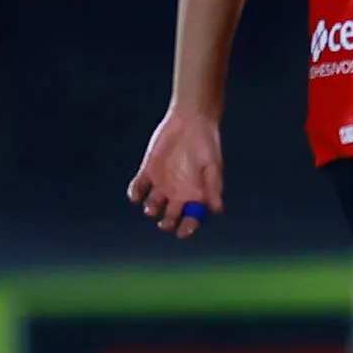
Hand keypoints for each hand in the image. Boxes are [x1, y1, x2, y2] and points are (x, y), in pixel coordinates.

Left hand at [129, 106, 223, 240]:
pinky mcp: (148, 171)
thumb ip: (213, 187)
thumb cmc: (206, 143)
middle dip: (167, 223)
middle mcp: (178, 191)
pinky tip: (137, 194)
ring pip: (152, 205)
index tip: (183, 232)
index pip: (192, 218)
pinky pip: (138, 187)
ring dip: (151, 209)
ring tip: (152, 206)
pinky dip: (135, 193)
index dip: (188, 228)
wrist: (191, 120)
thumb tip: (217, 210)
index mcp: (196, 192)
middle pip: (171, 216)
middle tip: (165, 222)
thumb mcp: (212, 166)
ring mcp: (162, 182)